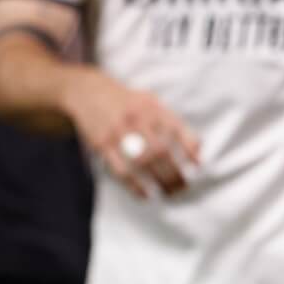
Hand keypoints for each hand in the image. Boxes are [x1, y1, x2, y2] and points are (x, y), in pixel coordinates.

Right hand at [61, 70, 201, 199]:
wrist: (86, 90)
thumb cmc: (125, 101)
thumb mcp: (150, 101)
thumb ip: (172, 122)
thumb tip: (197, 150)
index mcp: (150, 107)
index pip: (176, 130)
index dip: (188, 149)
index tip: (196, 166)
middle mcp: (135, 118)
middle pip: (160, 152)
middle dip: (174, 173)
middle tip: (181, 187)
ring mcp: (117, 131)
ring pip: (142, 162)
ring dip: (158, 181)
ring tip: (168, 192)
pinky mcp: (101, 143)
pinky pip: (120, 169)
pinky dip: (135, 186)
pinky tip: (144, 194)